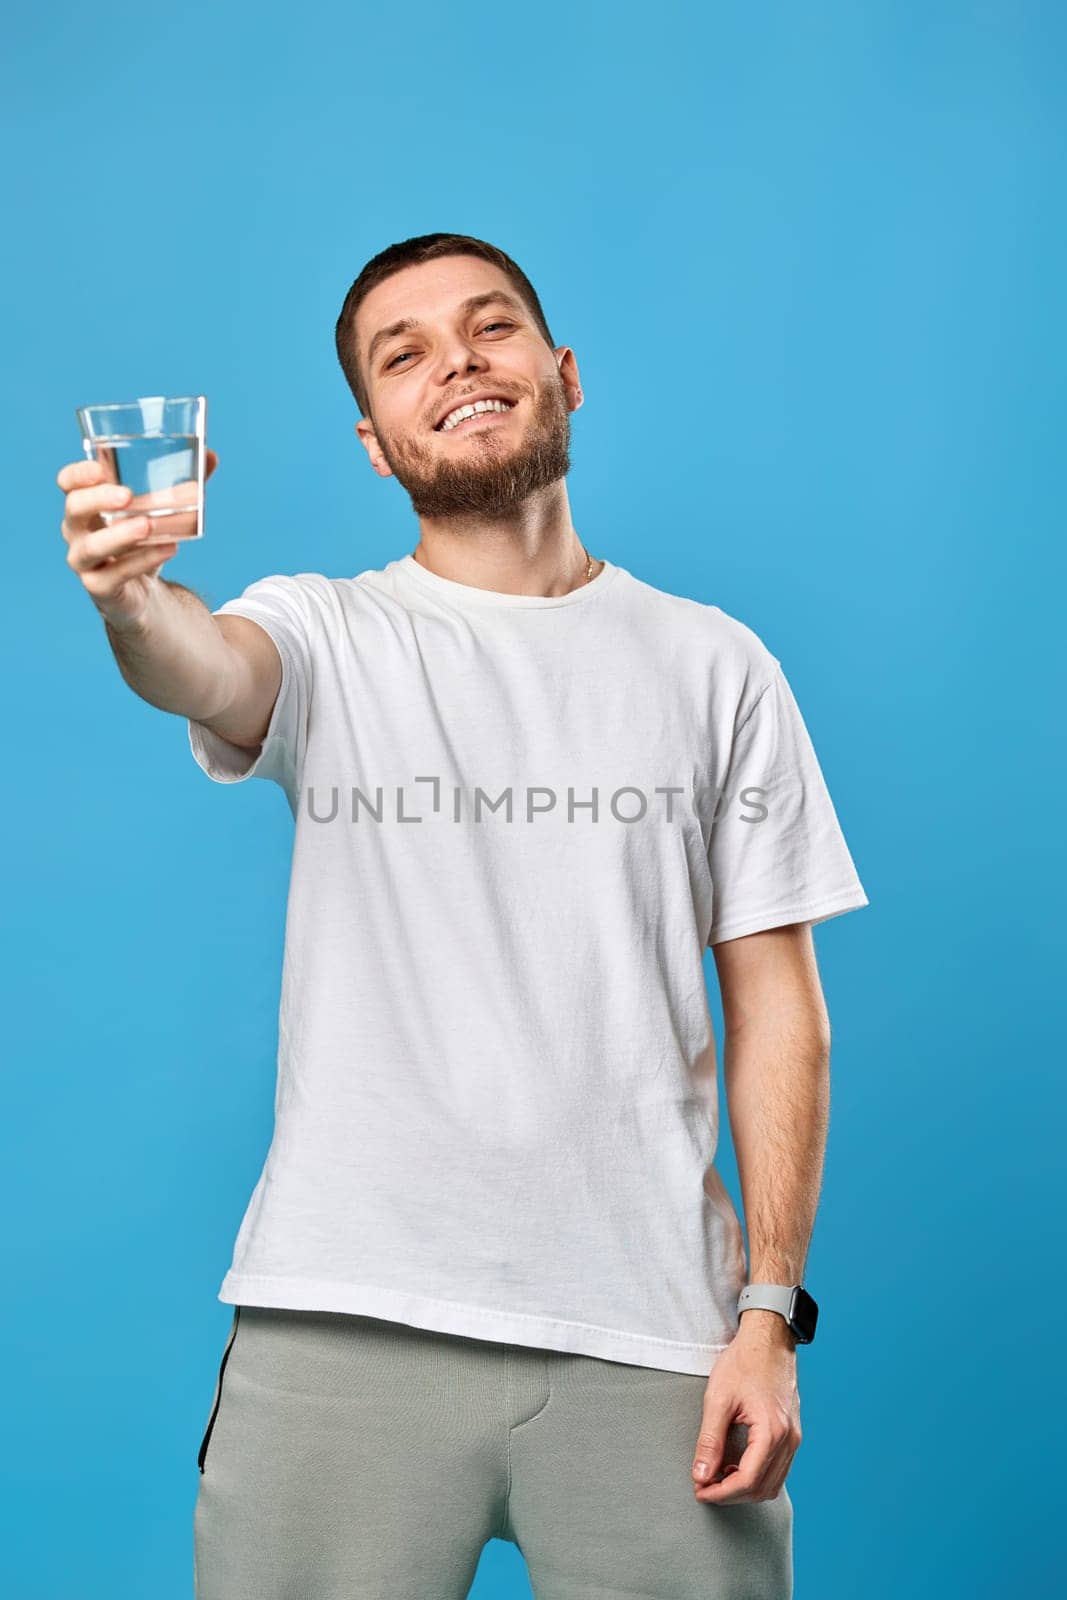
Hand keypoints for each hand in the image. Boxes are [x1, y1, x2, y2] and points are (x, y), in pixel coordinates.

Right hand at [58, 449, 218, 628]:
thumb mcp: (159, 512)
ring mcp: (85, 561)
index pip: (68, 483)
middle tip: (128, 496)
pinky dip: (142, 561)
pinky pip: (115, 575)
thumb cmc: (143, 542)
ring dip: (119, 534)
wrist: (143, 593)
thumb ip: (181, 484)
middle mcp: (78, 531)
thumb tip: (211, 456)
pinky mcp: (99, 587)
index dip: (78, 475)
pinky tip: (168, 548)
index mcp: (86, 505)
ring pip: (91, 547)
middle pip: (74, 510)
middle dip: (97, 500)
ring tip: (147, 525)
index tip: (100, 469)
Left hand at [690, 1315, 801, 1502]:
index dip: (721, 1493)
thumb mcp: (718, 1399)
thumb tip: (701, 1475)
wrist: (769, 1339)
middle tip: (704, 1486)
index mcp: (772, 1431)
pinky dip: (757, 1475)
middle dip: (731, 1494)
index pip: (747, 1481)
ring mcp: (793, 1437)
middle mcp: (789, 1439)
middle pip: (762, 1488)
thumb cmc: (744, 1362)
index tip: (700, 1490)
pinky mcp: (792, 1433)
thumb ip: (710, 1441)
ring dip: (745, 1488)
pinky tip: (736, 1465)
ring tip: (718, 1476)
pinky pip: (778, 1468)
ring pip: (773, 1483)